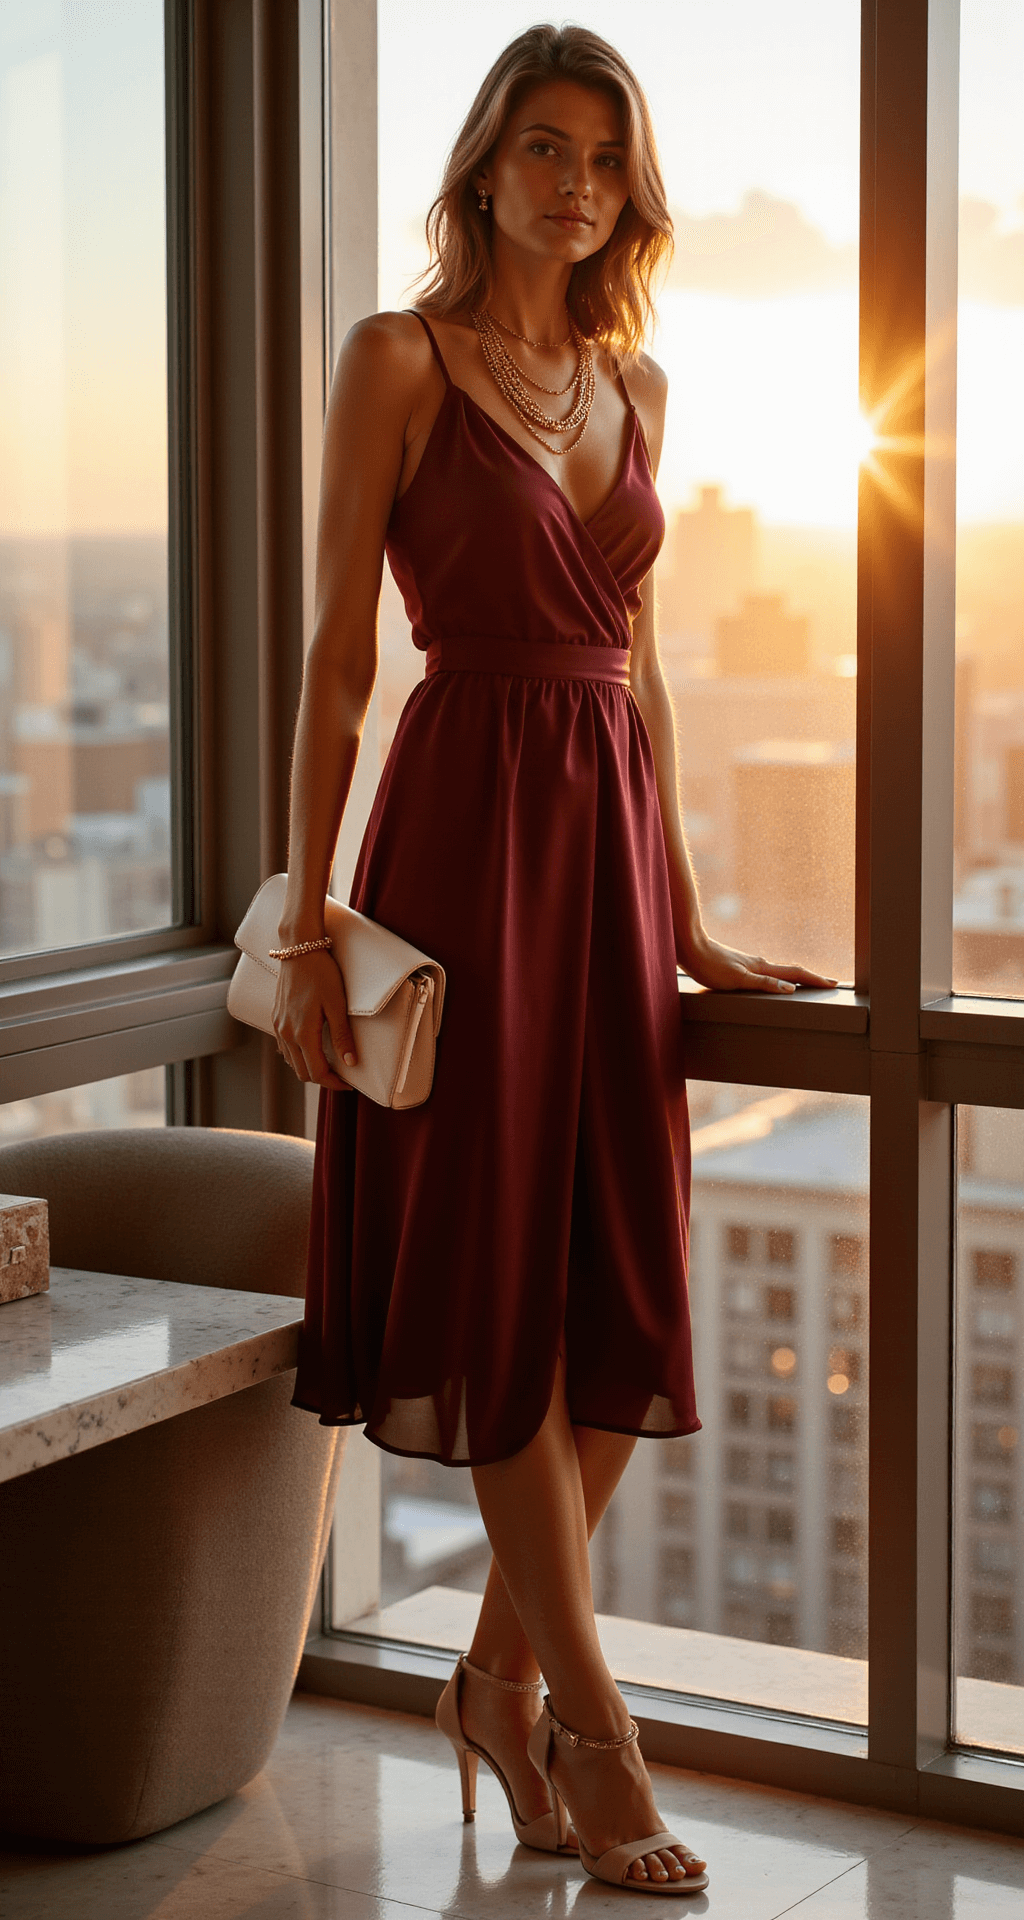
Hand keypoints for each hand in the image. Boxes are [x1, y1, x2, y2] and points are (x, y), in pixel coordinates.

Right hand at [272, 950, 356, 1088]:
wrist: (298, 949)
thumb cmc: (321, 973)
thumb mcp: (337, 1004)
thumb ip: (342, 1036)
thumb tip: (351, 1063)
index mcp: (302, 1033)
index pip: (317, 1073)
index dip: (334, 1084)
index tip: (349, 1084)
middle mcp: (286, 1034)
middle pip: (302, 1072)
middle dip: (323, 1079)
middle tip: (342, 1077)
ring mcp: (278, 1026)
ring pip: (291, 1062)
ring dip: (309, 1068)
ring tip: (329, 1064)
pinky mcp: (275, 1018)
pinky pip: (284, 1048)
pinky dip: (298, 1056)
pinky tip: (310, 1049)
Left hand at [679, 928, 838, 995]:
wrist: (690, 948)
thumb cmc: (710, 966)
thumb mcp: (737, 979)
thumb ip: (763, 983)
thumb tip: (791, 988)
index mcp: (762, 968)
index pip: (795, 974)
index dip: (815, 979)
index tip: (833, 984)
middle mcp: (760, 964)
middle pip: (792, 972)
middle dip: (811, 978)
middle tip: (829, 984)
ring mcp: (750, 964)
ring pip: (780, 972)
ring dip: (796, 978)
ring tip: (808, 984)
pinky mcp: (740, 966)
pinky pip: (767, 974)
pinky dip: (779, 978)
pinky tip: (773, 981)